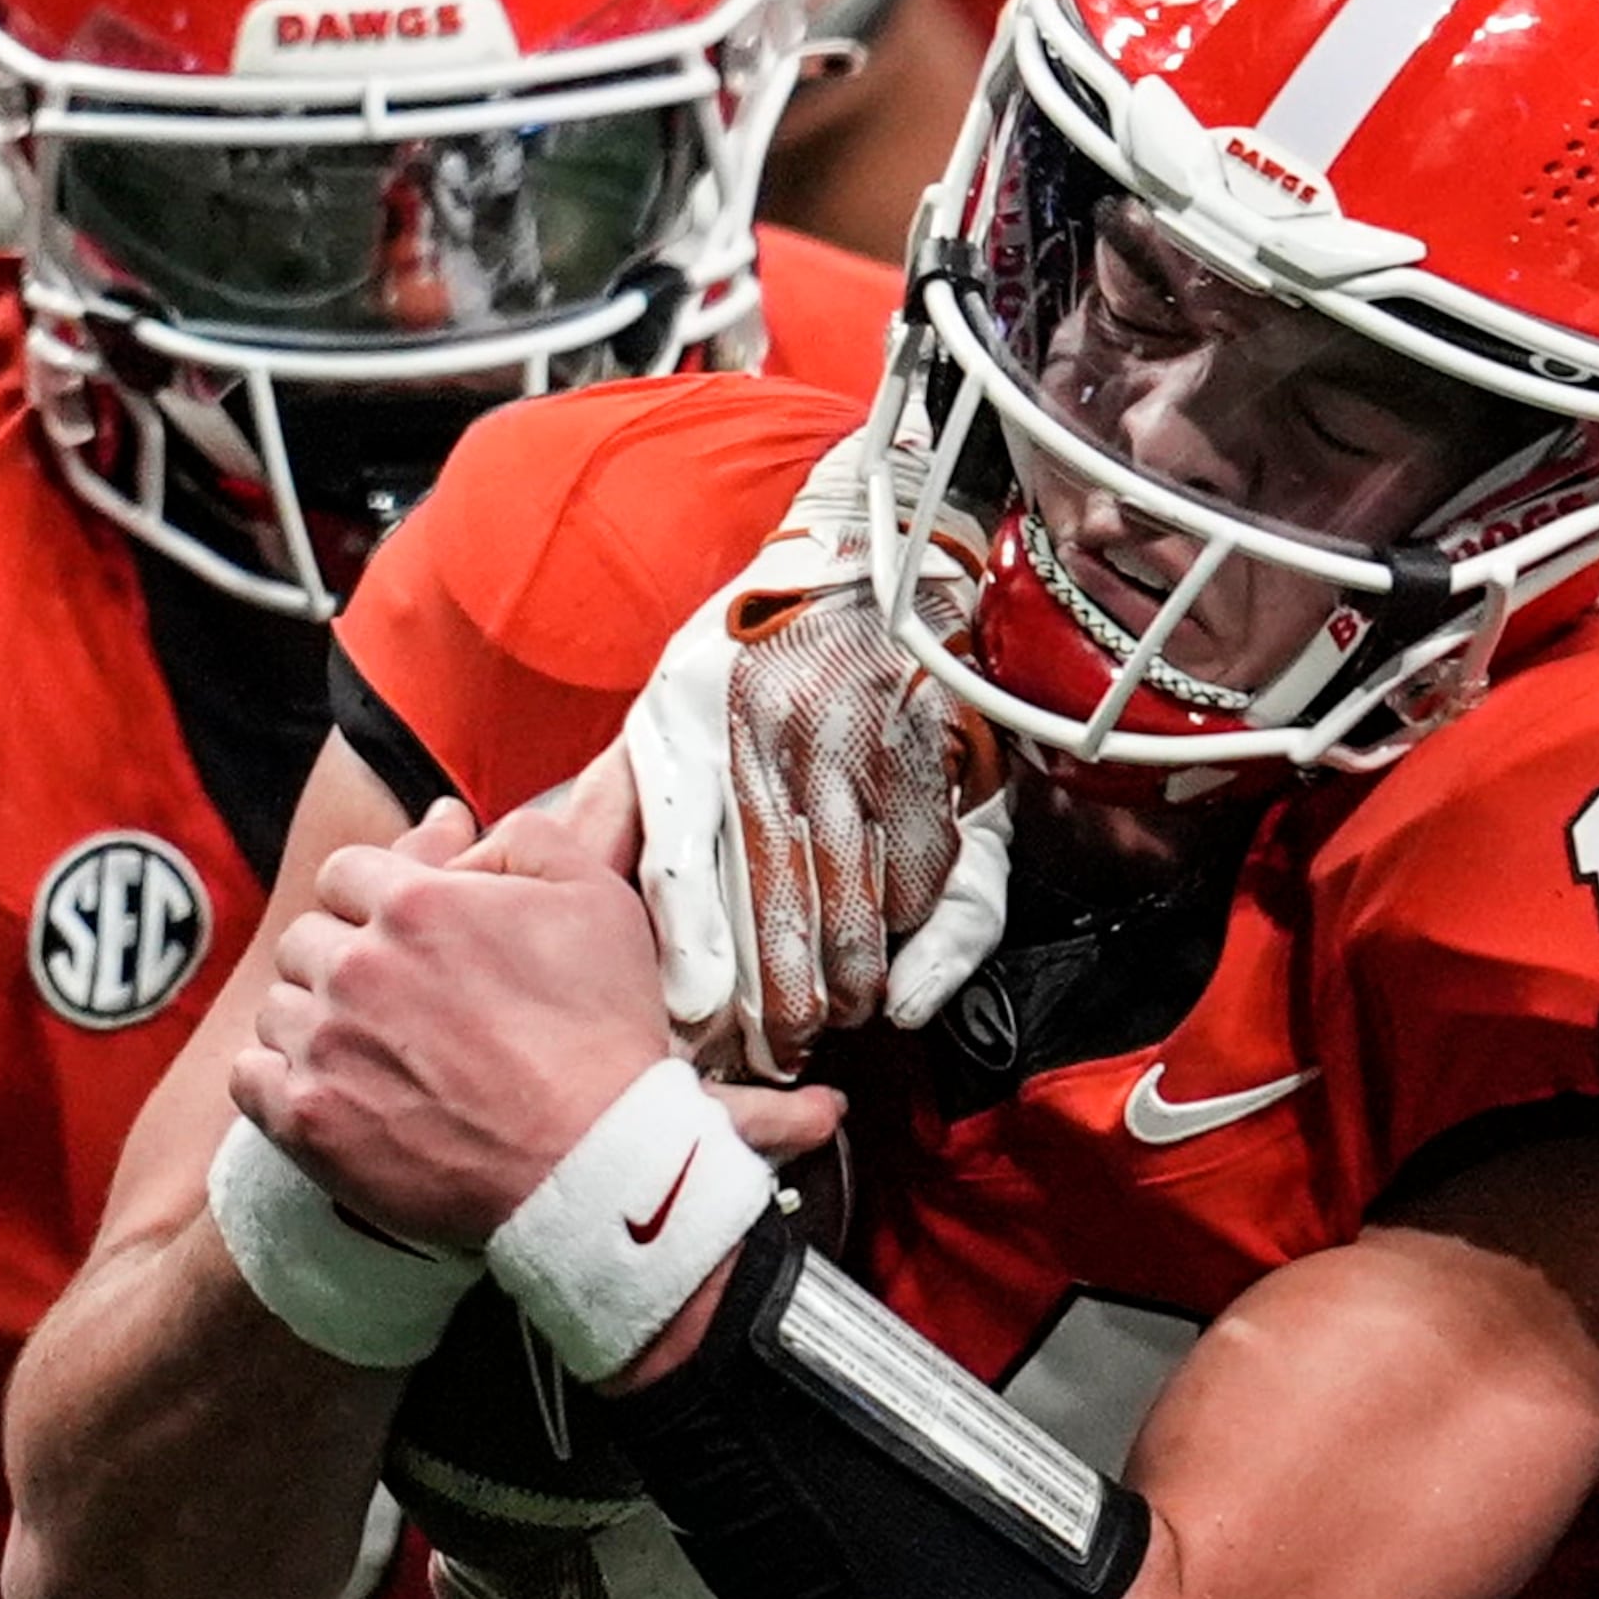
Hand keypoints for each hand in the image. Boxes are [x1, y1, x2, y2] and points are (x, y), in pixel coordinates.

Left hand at [232, 801, 674, 1247]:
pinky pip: (251, 1076)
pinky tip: (332, 1089)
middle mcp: (355, 965)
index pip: (347, 871)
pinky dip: (280, 1078)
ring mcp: (324, 1045)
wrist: (595, 1165)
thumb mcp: (599, 901)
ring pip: (278, 1007)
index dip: (378, 898)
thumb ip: (527, 838)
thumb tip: (461, 828)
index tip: (409, 934)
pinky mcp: (306, 1120)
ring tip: (375, 1053)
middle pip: (305, 938)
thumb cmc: (604, 1034)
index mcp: (417, 902)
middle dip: (345, 958)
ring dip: (315, 1020)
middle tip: (401, 1000)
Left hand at [625, 425, 1003, 1080]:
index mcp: (692, 731)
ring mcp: (857, 749)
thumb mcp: (682, 705)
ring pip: (855, 900)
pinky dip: (914, 916)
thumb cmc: (765, 643)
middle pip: (775, 904)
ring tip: (848, 1011)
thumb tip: (677, 925)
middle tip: (787, 1049)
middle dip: (783, 997)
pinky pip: (922, 864)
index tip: (704, 1025)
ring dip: (853, 973)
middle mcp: (769, 743)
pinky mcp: (929, 751)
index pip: (680, 872)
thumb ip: (669, 821)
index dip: (698, 961)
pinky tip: (903, 945)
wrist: (874, 548)